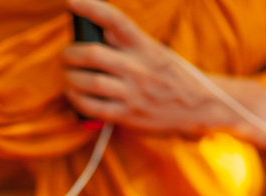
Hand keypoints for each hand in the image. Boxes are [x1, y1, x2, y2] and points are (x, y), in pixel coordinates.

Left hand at [63, 0, 265, 146]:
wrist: (199, 106)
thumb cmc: (171, 75)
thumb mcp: (155, 51)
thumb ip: (127, 43)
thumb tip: (96, 33)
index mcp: (145, 46)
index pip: (115, 21)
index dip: (91, 8)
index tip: (71, 2)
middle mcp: (138, 67)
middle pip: (92, 54)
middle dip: (70, 54)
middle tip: (66, 56)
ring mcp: (133, 92)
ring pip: (89, 81)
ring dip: (70, 78)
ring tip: (68, 77)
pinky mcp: (128, 114)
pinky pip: (93, 107)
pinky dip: (77, 99)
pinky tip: (74, 94)